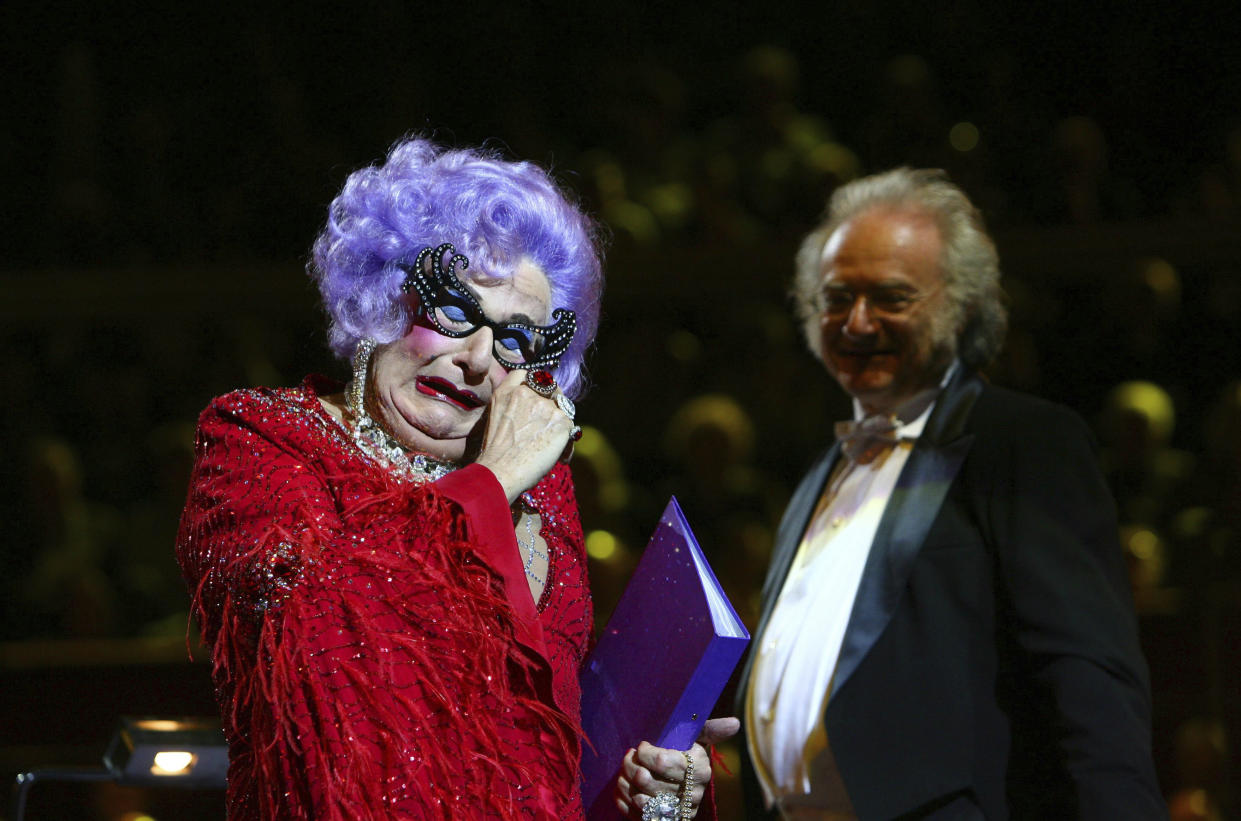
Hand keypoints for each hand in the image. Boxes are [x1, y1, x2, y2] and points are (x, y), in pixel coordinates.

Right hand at [474, 369, 575, 502]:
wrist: (499, 471)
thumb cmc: (495, 454)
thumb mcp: (496, 417)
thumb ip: (513, 405)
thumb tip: (534, 410)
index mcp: (507, 391)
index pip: (527, 374)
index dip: (536, 383)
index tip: (539, 395)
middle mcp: (526, 392)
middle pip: (550, 387)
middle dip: (553, 400)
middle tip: (551, 420)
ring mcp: (545, 405)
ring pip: (562, 407)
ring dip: (560, 423)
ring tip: (551, 444)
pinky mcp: (561, 420)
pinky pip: (571, 425)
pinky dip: (567, 441)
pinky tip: (558, 455)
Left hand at [615, 717, 739, 819]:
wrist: (686, 786)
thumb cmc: (688, 755)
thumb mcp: (698, 739)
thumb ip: (710, 729)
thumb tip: (735, 723)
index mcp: (700, 770)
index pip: (661, 761)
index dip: (645, 752)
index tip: (642, 746)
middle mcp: (692, 794)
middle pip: (647, 781)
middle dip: (631, 766)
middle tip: (629, 757)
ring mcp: (678, 811)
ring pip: (639, 799)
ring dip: (625, 782)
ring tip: (625, 772)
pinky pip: (636, 815)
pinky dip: (624, 801)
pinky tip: (624, 789)